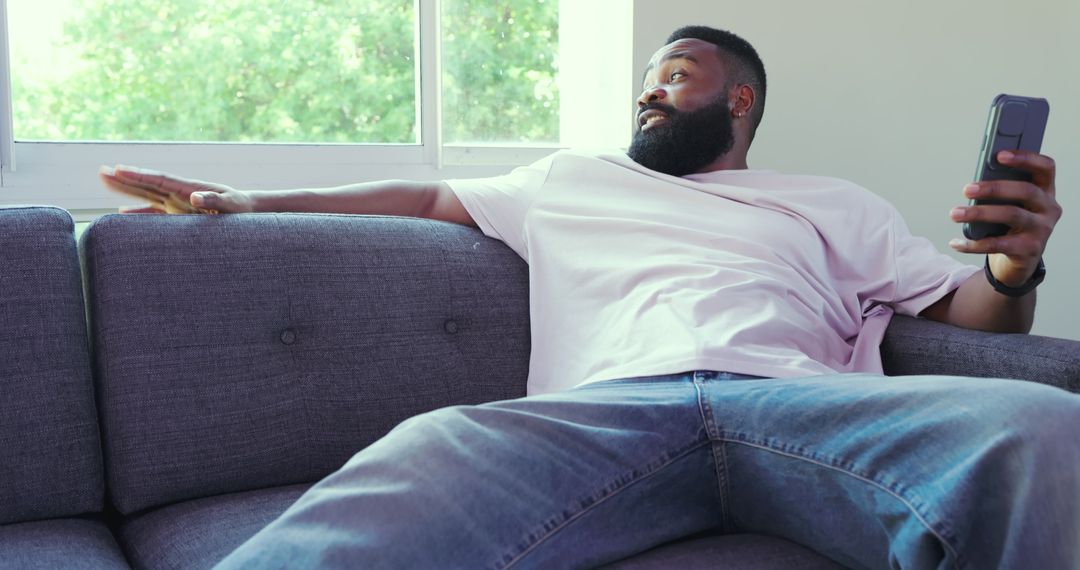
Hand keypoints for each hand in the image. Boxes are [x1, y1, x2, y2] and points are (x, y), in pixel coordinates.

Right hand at [98, 165, 254, 213]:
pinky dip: (137, 213)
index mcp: (189, 188)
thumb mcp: (231, 206)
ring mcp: (177, 203)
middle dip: (125, 178)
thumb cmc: (242, 209)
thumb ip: (214, 200)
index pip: (159, 180)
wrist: (249, 211)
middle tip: (101, 171)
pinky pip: (154, 212)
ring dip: (126, 189)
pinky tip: (121, 214)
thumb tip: (194, 197)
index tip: (119, 169)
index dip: (139, 175)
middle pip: (147, 184)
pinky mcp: (179, 213)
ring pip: (146, 194)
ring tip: (105, 180)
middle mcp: (179, 193)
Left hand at [948, 150, 1060, 286]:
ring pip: (1012, 215)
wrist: (1020, 260)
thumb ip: (1001, 192)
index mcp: (1045, 191)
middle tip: (967, 189)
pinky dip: (973, 244)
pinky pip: (998, 244)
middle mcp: (1049, 208)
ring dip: (979, 213)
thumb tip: (975, 185)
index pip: (1045, 168)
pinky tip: (956, 242)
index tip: (999, 155)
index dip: (1026, 158)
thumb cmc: (1012, 225)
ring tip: (955, 213)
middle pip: (1026, 191)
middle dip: (994, 188)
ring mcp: (1042, 230)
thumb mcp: (1011, 205)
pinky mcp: (1029, 250)